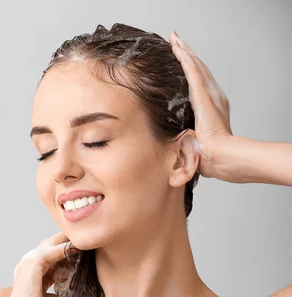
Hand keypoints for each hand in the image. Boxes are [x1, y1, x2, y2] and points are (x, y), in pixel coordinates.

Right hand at [3, 231, 79, 296]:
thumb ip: (67, 294)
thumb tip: (86, 293)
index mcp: (35, 276)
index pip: (54, 260)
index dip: (69, 254)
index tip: (86, 250)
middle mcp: (30, 267)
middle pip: (51, 248)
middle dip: (67, 241)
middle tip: (85, 236)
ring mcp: (28, 264)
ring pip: (50, 246)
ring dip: (67, 241)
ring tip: (83, 237)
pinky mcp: (30, 265)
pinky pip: (49, 251)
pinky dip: (63, 248)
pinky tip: (77, 246)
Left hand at [169, 30, 232, 178]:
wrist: (220, 156)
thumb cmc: (210, 157)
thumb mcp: (197, 144)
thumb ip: (190, 139)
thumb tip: (181, 144)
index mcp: (215, 108)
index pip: (202, 83)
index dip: (193, 70)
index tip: (183, 59)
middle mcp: (216, 96)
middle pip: (200, 69)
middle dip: (188, 54)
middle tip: (177, 41)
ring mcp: (210, 94)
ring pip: (196, 66)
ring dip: (185, 51)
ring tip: (175, 39)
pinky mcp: (203, 95)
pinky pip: (192, 71)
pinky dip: (184, 57)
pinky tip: (177, 47)